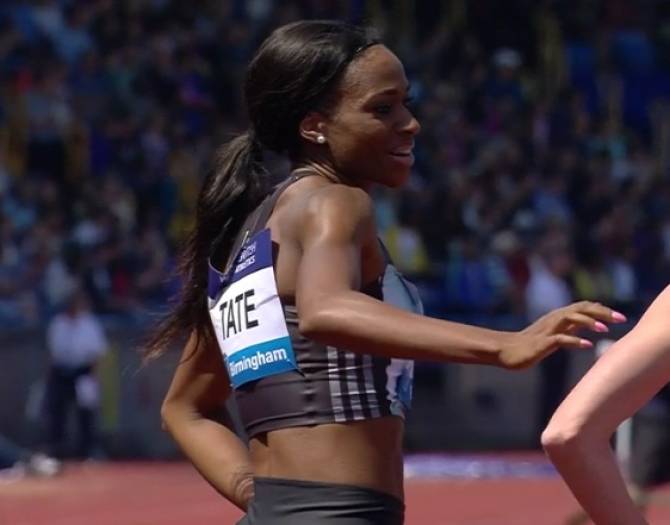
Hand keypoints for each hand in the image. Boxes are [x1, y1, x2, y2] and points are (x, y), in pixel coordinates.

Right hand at [499, 301, 626, 369]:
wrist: (506, 351)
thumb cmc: (529, 344)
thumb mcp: (554, 334)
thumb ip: (569, 327)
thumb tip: (587, 324)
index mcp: (558, 317)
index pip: (583, 307)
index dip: (602, 309)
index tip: (619, 316)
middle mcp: (554, 319)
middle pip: (581, 308)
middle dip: (602, 312)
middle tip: (621, 318)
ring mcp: (547, 330)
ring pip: (570, 318)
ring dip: (589, 322)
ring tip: (605, 329)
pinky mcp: (541, 343)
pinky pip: (560, 339)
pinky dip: (575, 341)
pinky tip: (587, 346)